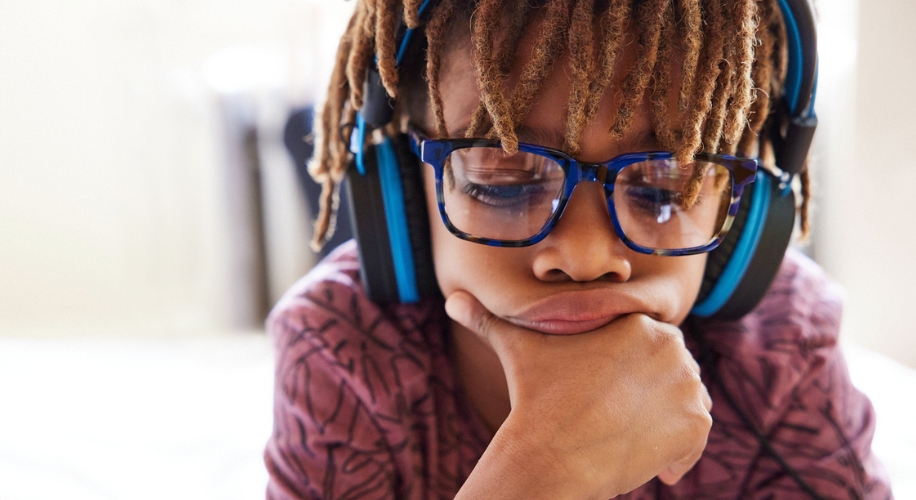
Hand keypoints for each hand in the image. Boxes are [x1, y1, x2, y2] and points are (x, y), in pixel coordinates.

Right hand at [447, 291, 711, 498]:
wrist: (552, 454)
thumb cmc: (535, 399)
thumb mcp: (516, 350)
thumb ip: (488, 320)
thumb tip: (451, 300)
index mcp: (640, 324)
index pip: (651, 345)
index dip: (630, 371)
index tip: (608, 393)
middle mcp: (673, 349)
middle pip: (672, 372)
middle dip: (651, 393)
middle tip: (616, 418)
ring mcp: (687, 388)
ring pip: (688, 402)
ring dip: (669, 420)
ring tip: (631, 437)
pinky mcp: (695, 426)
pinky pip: (698, 438)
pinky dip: (682, 453)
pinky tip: (653, 465)